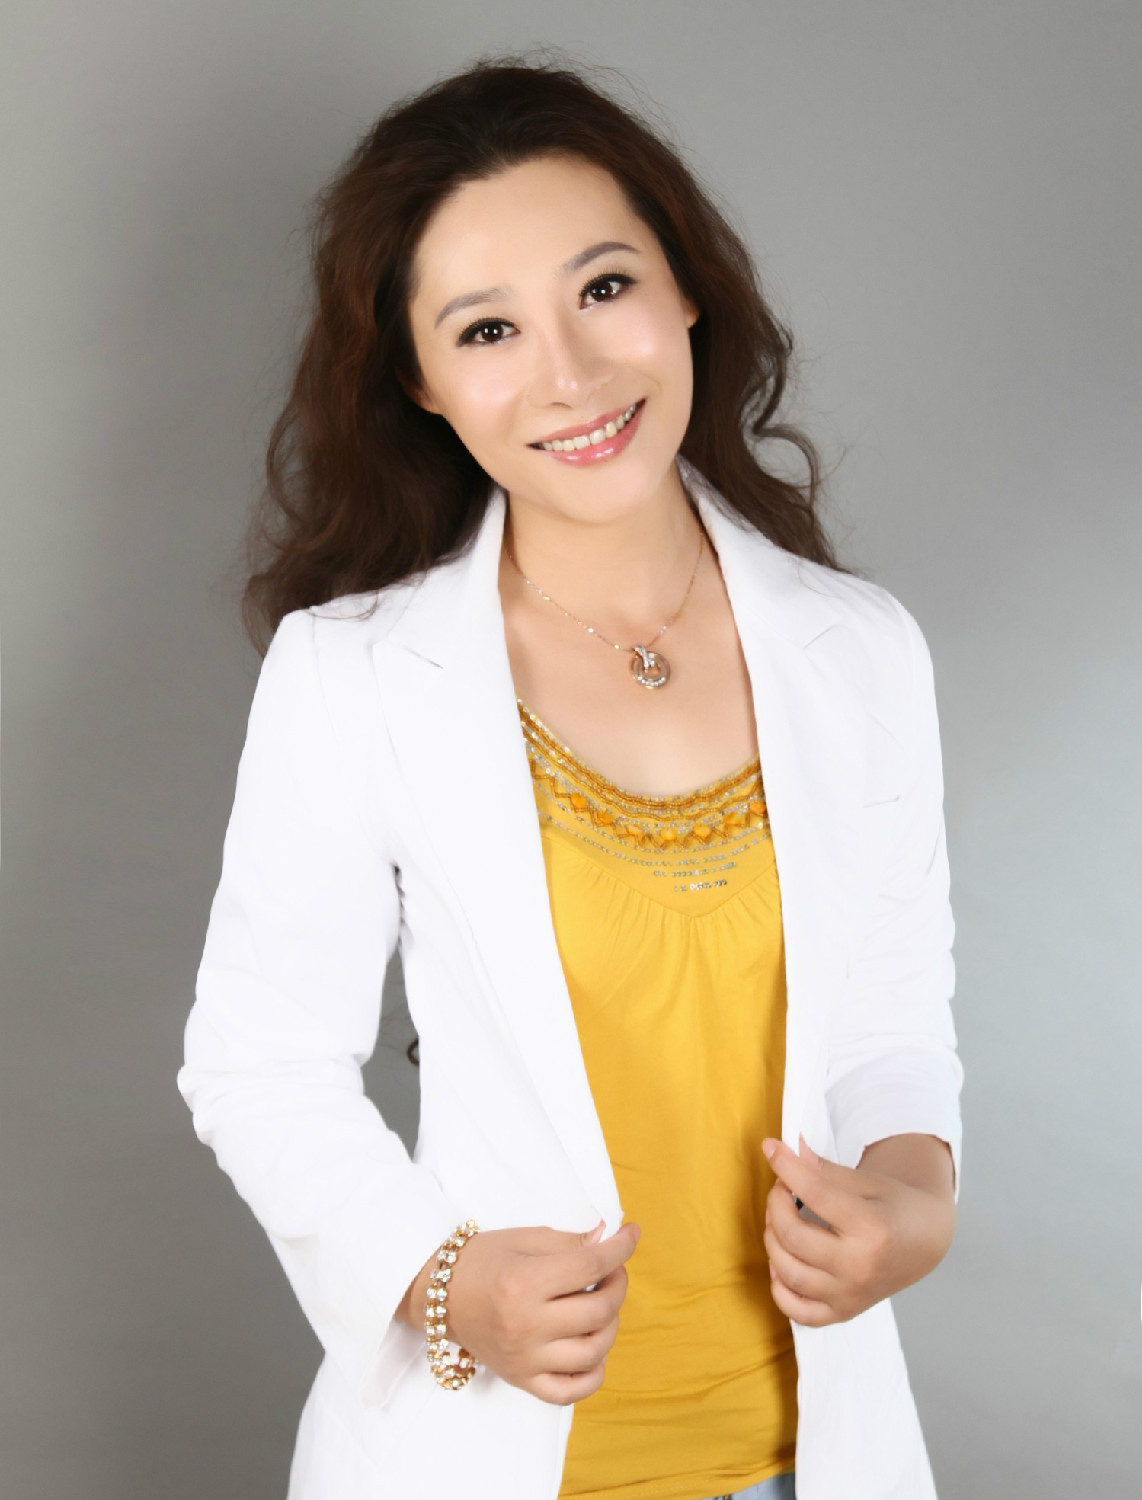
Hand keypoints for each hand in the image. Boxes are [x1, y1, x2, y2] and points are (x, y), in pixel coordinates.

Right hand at [399, 1219, 640, 1405]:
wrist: (437, 1295)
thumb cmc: (480, 1260)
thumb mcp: (523, 1239)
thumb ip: (569, 1242)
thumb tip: (609, 1239)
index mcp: (525, 1284)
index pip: (591, 1266)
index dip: (621, 1247)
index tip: (631, 1234)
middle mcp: (526, 1326)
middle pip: (598, 1310)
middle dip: (618, 1283)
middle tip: (613, 1269)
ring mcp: (525, 1359)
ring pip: (593, 1352)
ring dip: (610, 1324)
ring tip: (601, 1305)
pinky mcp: (521, 1379)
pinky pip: (570, 1392)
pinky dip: (593, 1374)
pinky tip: (593, 1350)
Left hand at [760, 1134, 954, 1327]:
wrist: (924, 1242)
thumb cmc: (896, 1207)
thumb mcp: (867, 1181)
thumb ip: (824, 1171)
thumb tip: (786, 1151)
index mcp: (873, 1229)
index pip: (815, 1194)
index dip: (787, 1167)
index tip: (772, 1149)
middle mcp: (861, 1267)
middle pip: (794, 1236)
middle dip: (776, 1203)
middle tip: (781, 1188)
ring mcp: (850, 1295)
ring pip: (788, 1271)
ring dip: (772, 1238)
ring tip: (780, 1219)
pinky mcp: (843, 1312)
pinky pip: (797, 1311)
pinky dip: (779, 1287)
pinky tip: (783, 1260)